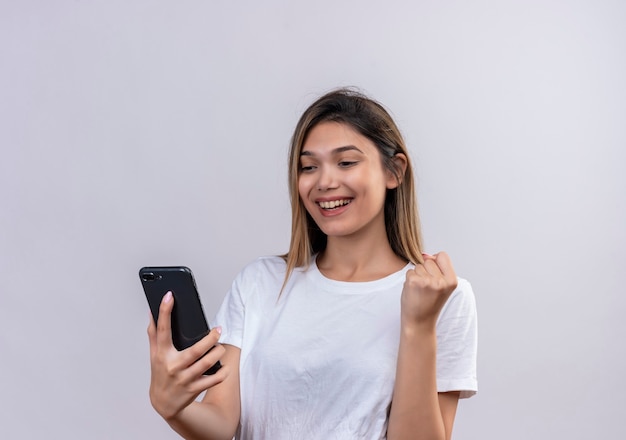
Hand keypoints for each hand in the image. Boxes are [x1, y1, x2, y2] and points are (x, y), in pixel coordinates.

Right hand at [147, 291, 227, 419]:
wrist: (163, 404)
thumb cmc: (160, 373)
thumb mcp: (154, 355)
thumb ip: (154, 334)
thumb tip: (152, 312)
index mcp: (162, 354)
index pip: (162, 330)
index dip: (165, 312)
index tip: (169, 296)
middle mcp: (173, 366)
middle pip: (195, 350)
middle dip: (210, 339)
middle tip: (218, 329)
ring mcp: (184, 379)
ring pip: (207, 363)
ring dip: (218, 353)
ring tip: (220, 346)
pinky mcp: (194, 389)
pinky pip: (213, 380)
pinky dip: (222, 373)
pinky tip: (225, 367)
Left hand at [401, 252, 457, 327]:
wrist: (420, 322)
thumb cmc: (429, 303)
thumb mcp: (441, 286)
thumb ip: (437, 269)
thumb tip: (424, 254)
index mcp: (452, 281)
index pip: (442, 255)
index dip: (436, 263)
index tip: (435, 276)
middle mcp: (441, 281)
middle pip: (429, 260)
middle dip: (426, 271)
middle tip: (426, 288)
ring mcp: (427, 282)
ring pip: (418, 266)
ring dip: (417, 275)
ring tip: (420, 291)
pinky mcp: (414, 282)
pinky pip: (409, 271)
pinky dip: (409, 280)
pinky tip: (413, 291)